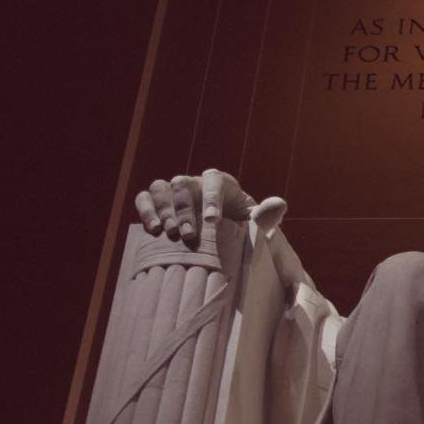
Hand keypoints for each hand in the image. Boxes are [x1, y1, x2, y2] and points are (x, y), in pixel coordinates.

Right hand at [134, 169, 276, 245]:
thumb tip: (279, 204)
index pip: (214, 180)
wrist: (223, 242)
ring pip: (160, 187)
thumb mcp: (256, 227)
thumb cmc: (241, 232)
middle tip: (188, 236)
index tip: (212, 221)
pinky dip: (145, 210)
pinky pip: (144, 198)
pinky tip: (152, 229)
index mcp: (221, 183)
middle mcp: (194, 182)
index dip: (211, 197)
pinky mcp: (157, 204)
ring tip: (166, 233)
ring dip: (162, 209)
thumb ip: (265, 218)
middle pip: (183, 184)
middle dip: (184, 210)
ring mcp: (174, 192)